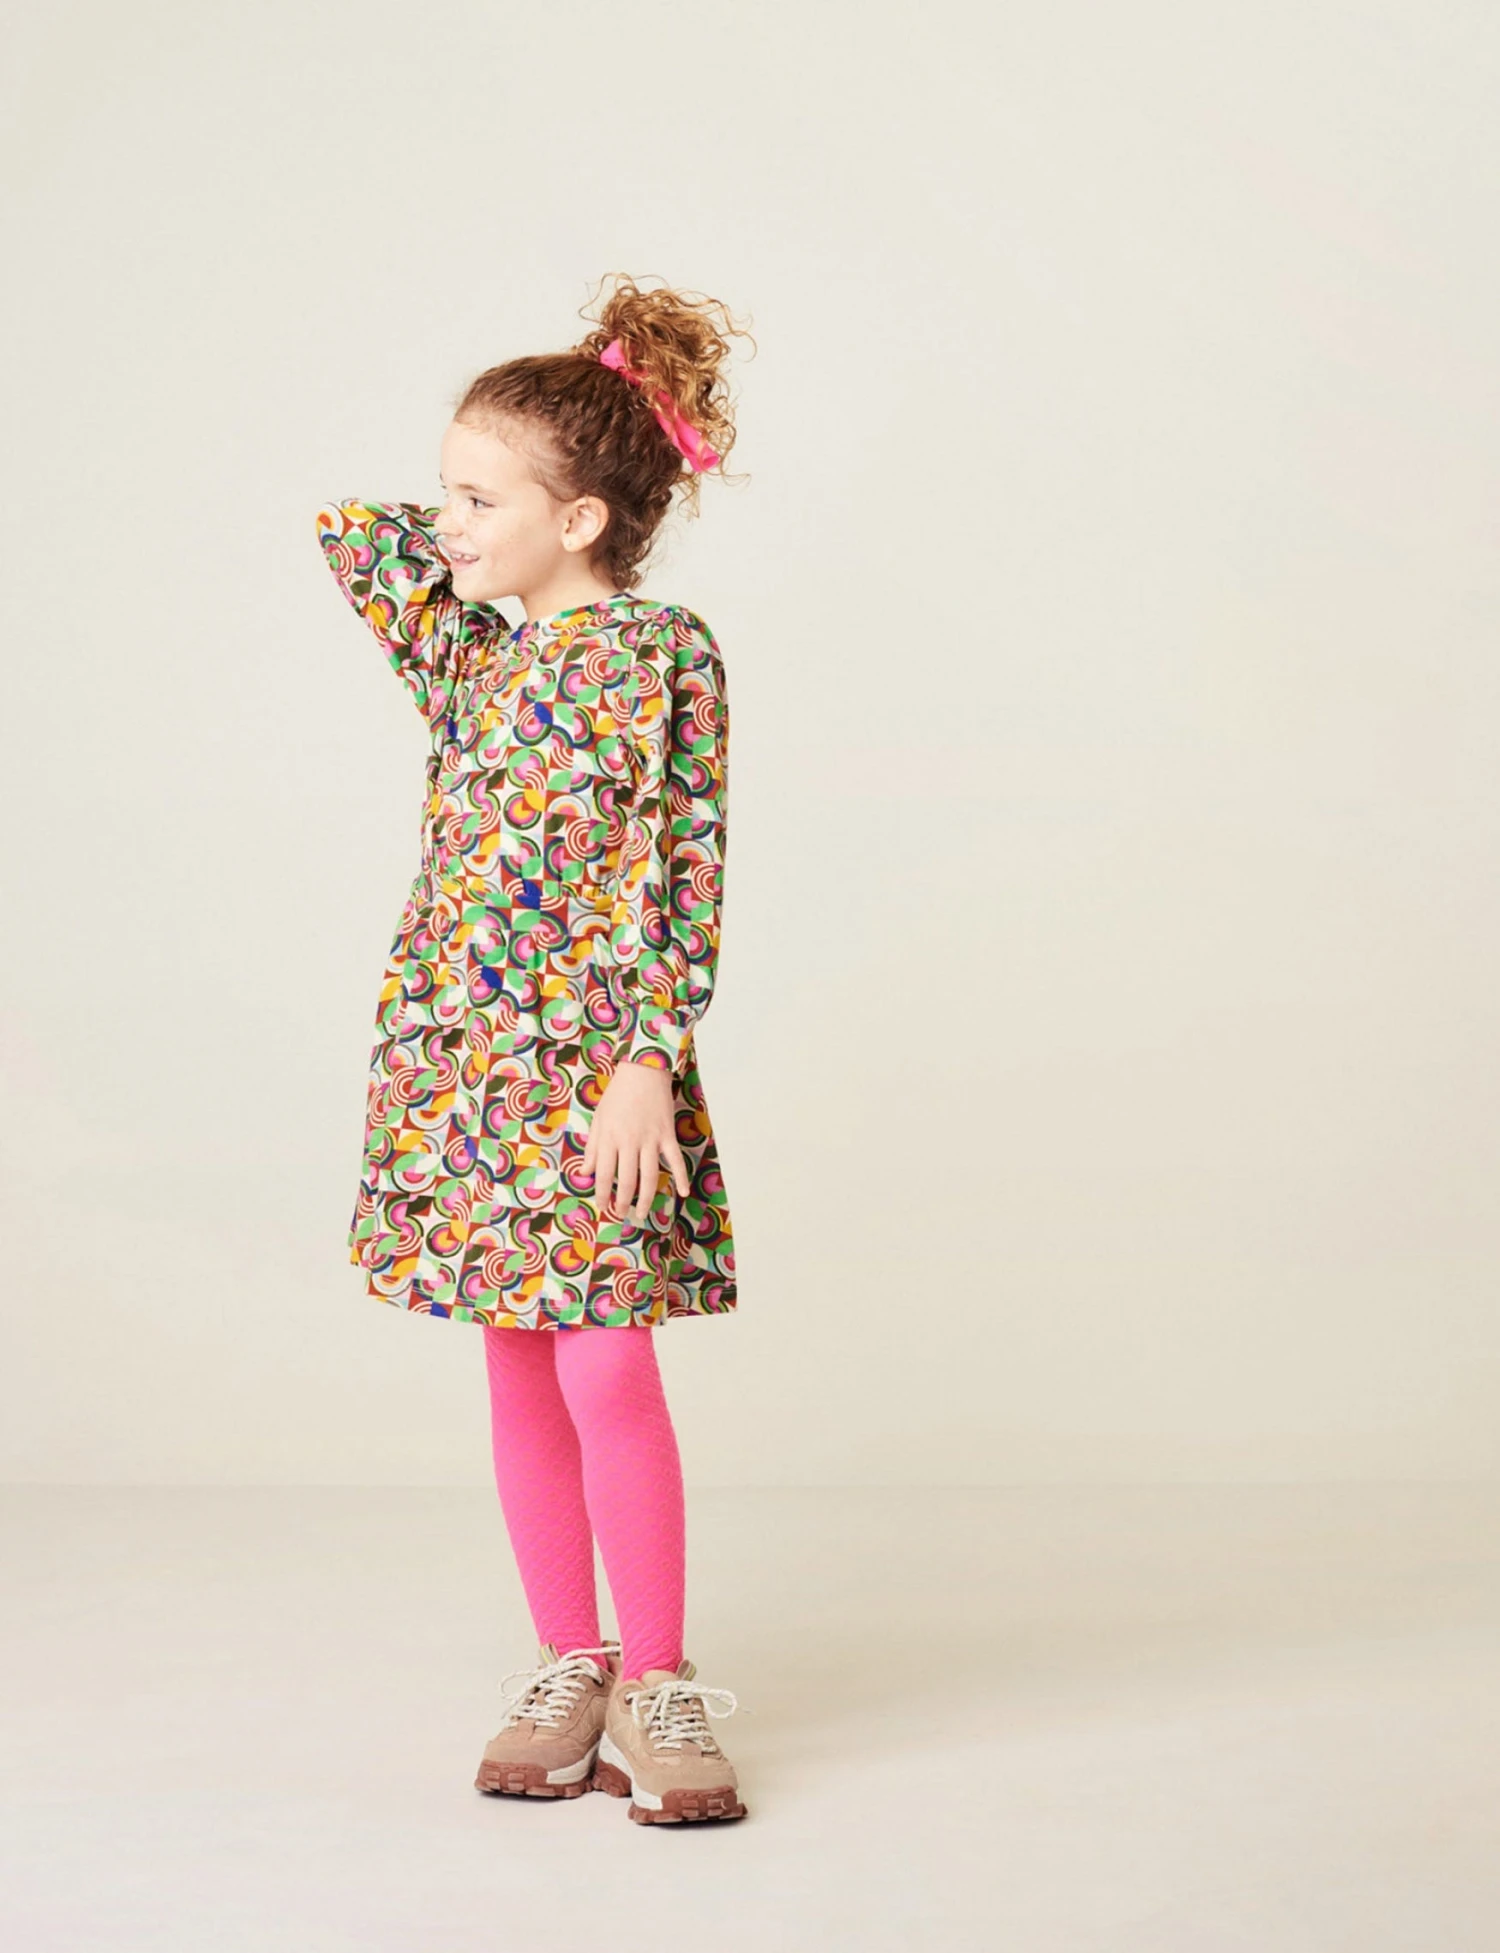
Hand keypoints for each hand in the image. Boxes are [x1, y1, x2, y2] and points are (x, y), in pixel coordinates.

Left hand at [581, 1058, 691, 1224]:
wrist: (643, 1071)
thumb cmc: (618, 1095)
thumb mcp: (598, 1119)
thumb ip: (592, 1147)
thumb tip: (584, 1172)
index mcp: (609, 1137)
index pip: (603, 1174)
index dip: (602, 1194)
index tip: (602, 1207)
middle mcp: (629, 1141)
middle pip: (626, 1180)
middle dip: (622, 1201)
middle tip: (621, 1214)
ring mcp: (650, 1139)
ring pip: (649, 1175)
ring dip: (645, 1198)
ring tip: (641, 1213)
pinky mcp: (667, 1135)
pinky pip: (676, 1159)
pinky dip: (681, 1176)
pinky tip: (682, 1193)